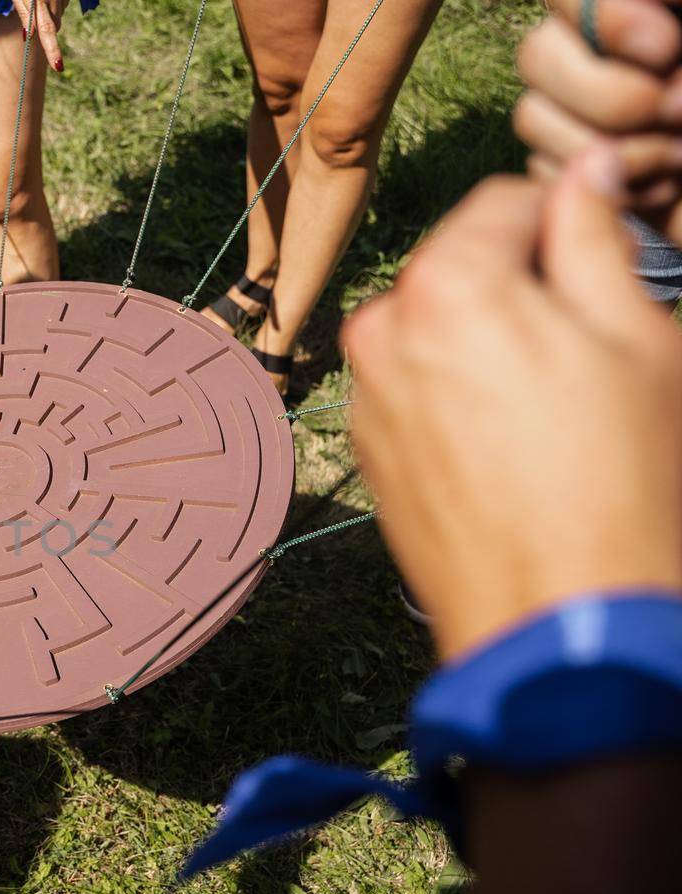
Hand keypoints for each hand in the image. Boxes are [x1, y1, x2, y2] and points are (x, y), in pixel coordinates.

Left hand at [11, 0, 66, 72]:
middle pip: (54, 27)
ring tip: (38, 0)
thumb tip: (28, 37)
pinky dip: (54, 7)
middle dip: (45, 28)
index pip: (47, 30)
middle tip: (32, 11)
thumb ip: (24, 13)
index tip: (58, 66)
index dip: (52, 50)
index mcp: (40, 2)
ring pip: (58, 18)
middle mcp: (54, 1)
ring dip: (49, 16)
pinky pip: (62, 7)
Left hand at [343, 148, 681, 659]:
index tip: (605, 263)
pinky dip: (455, 389)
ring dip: (486, 336)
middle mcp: (381, 330)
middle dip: (521, 283)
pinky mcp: (366, 448)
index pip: (505, 200)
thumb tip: (588, 168)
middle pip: (461, 264)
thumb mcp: (634, 336)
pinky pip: (413, 384)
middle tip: (586, 345)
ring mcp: (364, 393)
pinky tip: (510, 440)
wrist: (557, 618)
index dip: (566, 221)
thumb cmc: (618, 479)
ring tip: (551, 402)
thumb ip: (595, 237)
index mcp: (444, 284)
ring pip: (435, 326)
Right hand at [515, 0, 681, 241]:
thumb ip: (670, 8)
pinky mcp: (571, 169)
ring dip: (612, 146)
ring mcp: (577, 112)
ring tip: (679, 158)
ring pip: (532, 115)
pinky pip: (543, 171)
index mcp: (640, 11)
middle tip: (676, 113)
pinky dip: (605, 185)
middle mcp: (599, 53)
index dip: (607, 21)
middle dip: (608, 95)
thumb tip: (638, 29)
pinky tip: (661, 187)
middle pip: (536, 53)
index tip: (668, 48)